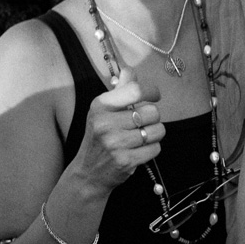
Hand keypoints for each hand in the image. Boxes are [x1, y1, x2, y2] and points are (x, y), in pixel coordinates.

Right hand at [74, 68, 164, 191]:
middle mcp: (106, 123)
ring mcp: (116, 144)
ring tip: (141, 137)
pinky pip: (155, 148)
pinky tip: (139, 150)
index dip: (151, 91)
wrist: (88, 172)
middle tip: (141, 123)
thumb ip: (119, 90)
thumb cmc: (98, 137)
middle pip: (152, 112)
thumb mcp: (102, 111)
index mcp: (100, 106)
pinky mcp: (126, 161)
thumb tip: (130, 71)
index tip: (154, 96)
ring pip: (157, 131)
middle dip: (152, 118)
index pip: (136, 90)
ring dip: (154, 134)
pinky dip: (151, 149)